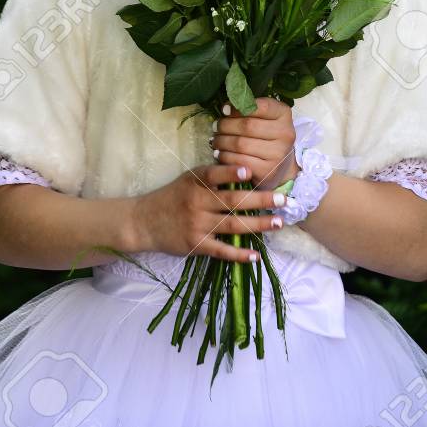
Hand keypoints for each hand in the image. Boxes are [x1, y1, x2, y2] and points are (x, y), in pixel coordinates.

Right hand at [133, 163, 286, 262]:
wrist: (143, 222)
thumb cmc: (172, 196)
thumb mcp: (188, 179)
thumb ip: (213, 176)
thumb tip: (246, 170)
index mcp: (195, 182)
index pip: (214, 175)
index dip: (231, 173)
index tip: (250, 171)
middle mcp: (196, 202)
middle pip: (232, 202)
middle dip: (260, 201)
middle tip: (283, 200)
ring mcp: (197, 225)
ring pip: (232, 226)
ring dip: (258, 225)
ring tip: (278, 223)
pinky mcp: (195, 245)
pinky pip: (221, 251)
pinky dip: (239, 255)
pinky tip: (256, 256)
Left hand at [210, 97, 301, 193]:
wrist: (279, 165)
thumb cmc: (266, 136)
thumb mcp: (264, 118)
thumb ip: (249, 109)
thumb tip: (226, 108)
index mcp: (284, 114)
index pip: (261, 106)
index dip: (238, 107)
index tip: (224, 110)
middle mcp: (285, 133)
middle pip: (247, 125)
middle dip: (226, 125)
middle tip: (216, 127)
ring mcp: (278, 153)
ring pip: (241, 144)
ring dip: (222, 141)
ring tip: (215, 140)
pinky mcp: (268, 171)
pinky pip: (239, 161)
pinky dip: (225, 156)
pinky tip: (220, 154)